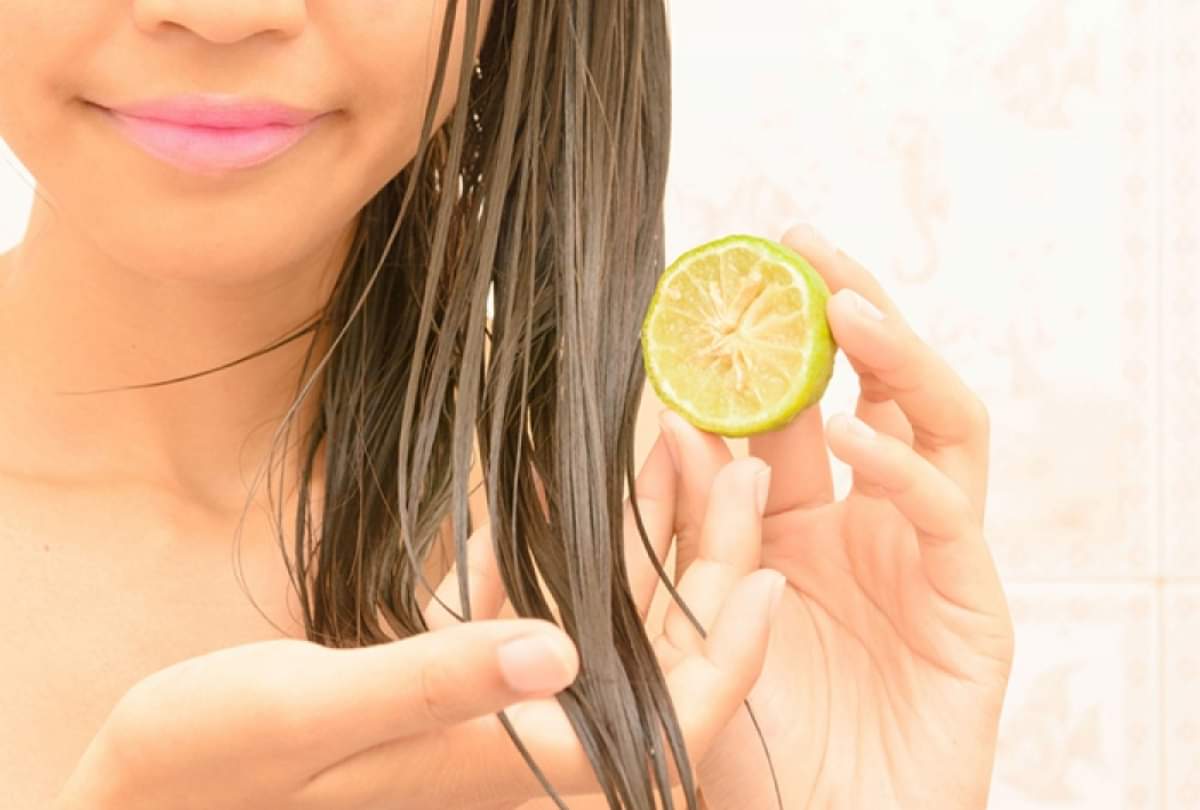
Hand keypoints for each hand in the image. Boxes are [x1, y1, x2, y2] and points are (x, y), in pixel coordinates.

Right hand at [55, 448, 781, 809]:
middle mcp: (515, 732)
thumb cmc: (215, 761)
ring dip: (633, 532)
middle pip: (648, 652)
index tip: (775, 573)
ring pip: (592, 610)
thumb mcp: (316, 713)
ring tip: (674, 441)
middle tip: (737, 464)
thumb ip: (442, 682)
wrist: (147, 781)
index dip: (732, 654)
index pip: (667, 721)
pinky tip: (567, 467)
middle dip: (703, 564)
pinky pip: (521, 592)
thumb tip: (563, 649)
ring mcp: (481, 695)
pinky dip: (549, 533)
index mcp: (511, 759)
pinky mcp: (441, 666)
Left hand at [655, 225, 1014, 809]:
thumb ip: (679, 526)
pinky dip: (904, 469)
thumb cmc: (741, 751)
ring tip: (844, 303)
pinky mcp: (972, 609)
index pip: (787, 409)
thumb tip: (664, 420)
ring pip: (935, 425)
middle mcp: (865, 526)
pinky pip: (947, 519)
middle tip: (801, 242)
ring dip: (895, 359)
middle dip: (845, 311)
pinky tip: (852, 434)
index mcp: (793, 523)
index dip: (762, 343)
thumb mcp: (685, 620)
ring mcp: (924, 559)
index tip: (719, 278)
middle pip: (875, 388)